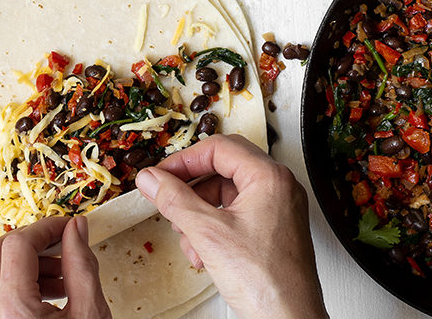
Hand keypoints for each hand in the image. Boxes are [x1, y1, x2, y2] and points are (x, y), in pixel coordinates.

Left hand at [0, 215, 110, 318]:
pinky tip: (49, 292)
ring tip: (61, 273)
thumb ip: (82, 266)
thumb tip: (76, 229)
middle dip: (28, 241)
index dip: (46, 227)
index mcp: (13, 309)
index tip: (67, 228)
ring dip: (23, 262)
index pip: (19, 244)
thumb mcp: (89, 313)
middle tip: (59, 242)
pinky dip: (17, 283)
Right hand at [135, 134, 328, 318]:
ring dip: (200, 213)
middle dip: (192, 188)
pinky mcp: (275, 228)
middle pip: (224, 168)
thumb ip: (175, 200)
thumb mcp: (208, 234)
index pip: (219, 148)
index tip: (160, 175)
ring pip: (228, 193)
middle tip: (167, 198)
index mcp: (270, 176)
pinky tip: (203, 252)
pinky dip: (215, 227)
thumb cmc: (266, 282)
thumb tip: (151, 179)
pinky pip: (238, 213)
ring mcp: (279, 207)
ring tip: (187, 237)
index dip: (184, 160)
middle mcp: (279, 186)